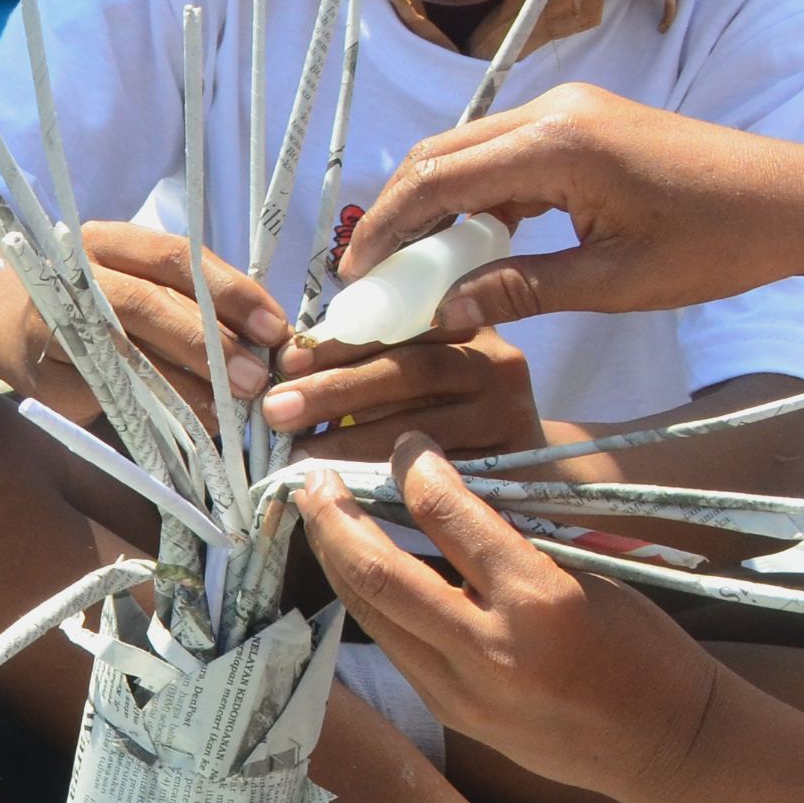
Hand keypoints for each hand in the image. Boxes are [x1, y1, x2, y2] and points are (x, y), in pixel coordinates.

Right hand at [16, 220, 285, 428]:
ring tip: (231, 408)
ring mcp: (51, 323)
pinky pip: (107, 392)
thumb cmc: (102, 307)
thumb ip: (199, 300)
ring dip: (185, 384)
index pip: (175, 256)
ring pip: (124, 352)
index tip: (274, 329)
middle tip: (256, 380)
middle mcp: (73, 274)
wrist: (10, 329)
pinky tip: (192, 423)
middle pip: (147, 303)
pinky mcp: (44, 373)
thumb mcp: (145, 284)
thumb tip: (273, 338)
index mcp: (108, 241)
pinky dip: (155, 410)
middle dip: (210, 344)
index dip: (229, 291)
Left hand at [266, 328, 543, 463]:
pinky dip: (388, 479)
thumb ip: (370, 349)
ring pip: (424, 424)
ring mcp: (509, 412)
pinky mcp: (512, 463)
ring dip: (353, 440)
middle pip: (412, 370)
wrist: (525, 458)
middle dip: (336, 391)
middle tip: (278, 410)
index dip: (340, 341)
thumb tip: (285, 359)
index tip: (287, 362)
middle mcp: (494, 359)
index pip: (397, 321)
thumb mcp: (415, 361)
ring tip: (299, 453)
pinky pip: (442, 473)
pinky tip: (346, 483)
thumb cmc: (446, 402)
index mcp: (463, 319)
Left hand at [299, 436, 718, 802]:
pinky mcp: (450, 714)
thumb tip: (432, 490)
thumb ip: (508, 540)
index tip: (406, 442)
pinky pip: (391, 645)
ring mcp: (462, 692)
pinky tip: (355, 568)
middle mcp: (490, 650)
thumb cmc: (642, 646)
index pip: (448, 516)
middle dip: (333, 518)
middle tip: (313, 477)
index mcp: (539, 601)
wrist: (671, 747)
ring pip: (369, 612)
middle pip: (378, 572)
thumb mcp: (586, 575)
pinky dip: (366, 599)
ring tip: (318, 514)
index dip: (415, 468)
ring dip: (335, 559)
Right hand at [339, 83, 803, 331]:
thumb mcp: (614, 282)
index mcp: (557, 144)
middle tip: (370, 271)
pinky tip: (468, 242)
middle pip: (438, 155)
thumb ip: (520, 289)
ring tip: (409, 263)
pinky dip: (472, 195)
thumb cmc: (718, 243)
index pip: (438, 180)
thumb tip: (442, 314)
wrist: (794, 201)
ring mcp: (565, 110)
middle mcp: (551, 111)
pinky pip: (502, 155)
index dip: (387, 228)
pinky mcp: (579, 122)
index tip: (356, 274)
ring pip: (465, 151)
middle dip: (395, 213)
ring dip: (431, 204)